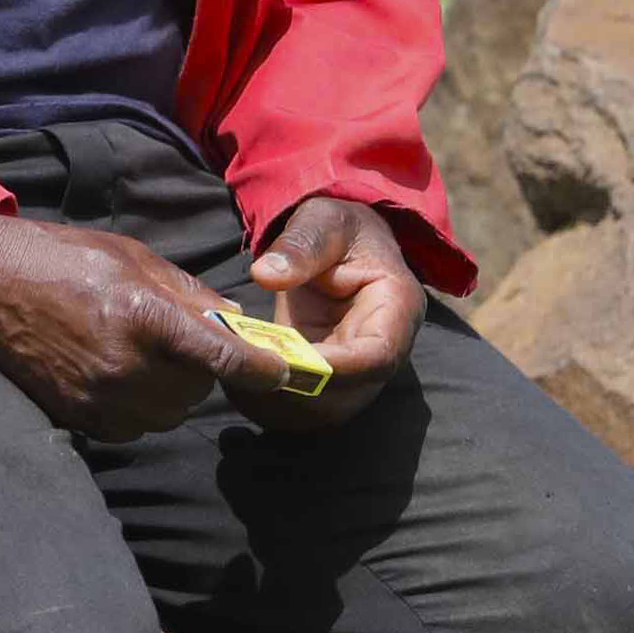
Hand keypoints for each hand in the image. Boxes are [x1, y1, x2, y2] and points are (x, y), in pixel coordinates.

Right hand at [0, 210, 280, 439]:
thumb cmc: (62, 257)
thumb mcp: (133, 258)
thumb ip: (188, 294)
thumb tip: (233, 322)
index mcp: (143, 318)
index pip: (223, 361)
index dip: (262, 371)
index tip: (283, 373)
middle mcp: (124, 367)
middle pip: (199, 391)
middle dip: (205, 370)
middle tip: (187, 342)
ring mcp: (99, 400)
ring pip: (169, 413)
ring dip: (174, 390)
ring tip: (147, 354)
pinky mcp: (80, 419)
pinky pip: (136, 425)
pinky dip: (141, 405)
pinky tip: (120, 371)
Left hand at [237, 196, 423, 430]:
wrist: (340, 242)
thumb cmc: (338, 227)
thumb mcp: (323, 220)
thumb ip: (300, 244)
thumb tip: (265, 275)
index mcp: (397, 308)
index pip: (376, 357)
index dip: (333, 369)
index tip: (284, 362)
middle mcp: (385, 349)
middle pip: (350, 395)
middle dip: (297, 393)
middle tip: (245, 375)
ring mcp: (357, 370)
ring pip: (326, 411)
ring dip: (281, 405)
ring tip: (236, 384)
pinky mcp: (329, 378)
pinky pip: (306, 406)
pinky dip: (273, 404)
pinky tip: (238, 386)